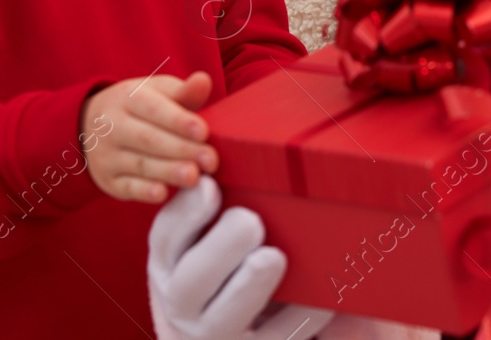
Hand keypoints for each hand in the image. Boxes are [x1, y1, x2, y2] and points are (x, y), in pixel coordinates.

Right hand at [84, 70, 218, 203]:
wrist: (92, 126)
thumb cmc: (142, 107)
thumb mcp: (159, 92)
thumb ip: (184, 92)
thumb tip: (203, 81)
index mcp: (128, 98)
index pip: (154, 109)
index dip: (178, 121)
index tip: (203, 132)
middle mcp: (113, 126)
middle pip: (148, 139)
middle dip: (181, 149)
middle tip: (210, 160)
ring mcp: (107, 155)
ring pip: (139, 164)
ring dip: (168, 171)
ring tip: (194, 176)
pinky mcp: (109, 180)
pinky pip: (126, 187)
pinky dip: (144, 191)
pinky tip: (163, 193)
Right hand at [147, 176, 336, 339]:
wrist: (217, 338)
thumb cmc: (218, 274)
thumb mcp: (197, 246)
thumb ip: (208, 212)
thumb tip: (226, 168)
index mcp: (169, 265)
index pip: (165, 239)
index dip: (184, 214)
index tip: (209, 186)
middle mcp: (183, 305)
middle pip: (190, 281)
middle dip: (219, 249)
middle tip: (249, 221)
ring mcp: (215, 336)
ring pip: (223, 318)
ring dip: (248, 287)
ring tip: (272, 257)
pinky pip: (276, 339)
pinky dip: (299, 318)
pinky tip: (324, 298)